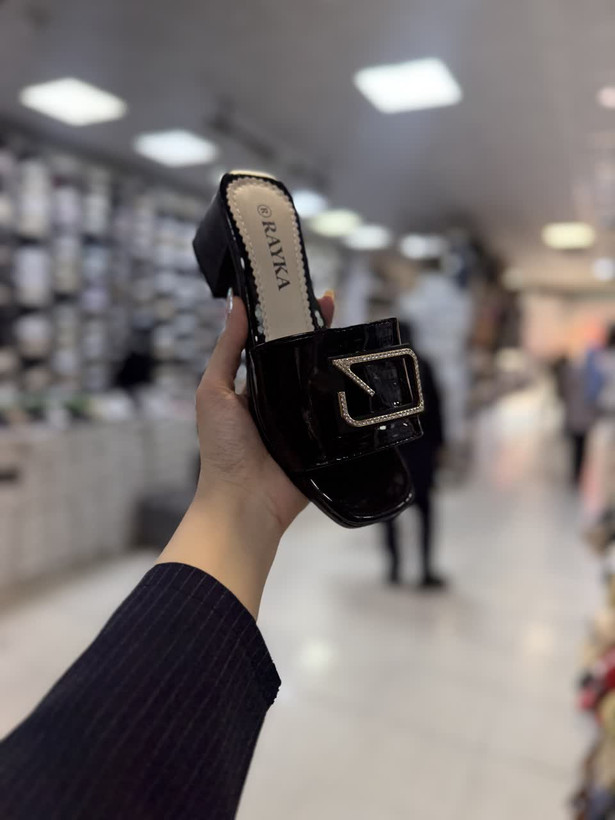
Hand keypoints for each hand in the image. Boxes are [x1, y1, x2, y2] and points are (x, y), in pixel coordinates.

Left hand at [158, 291, 334, 616]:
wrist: (246, 501)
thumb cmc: (223, 447)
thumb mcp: (214, 391)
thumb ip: (227, 350)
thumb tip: (235, 304)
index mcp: (255, 386)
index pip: (275, 345)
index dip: (289, 320)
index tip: (303, 294)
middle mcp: (281, 399)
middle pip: (304, 360)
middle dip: (320, 333)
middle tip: (337, 305)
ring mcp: (306, 420)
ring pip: (326, 383)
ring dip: (339, 360)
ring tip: (356, 329)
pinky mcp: (325, 440)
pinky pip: (341, 414)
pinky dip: (353, 396)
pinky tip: (367, 371)